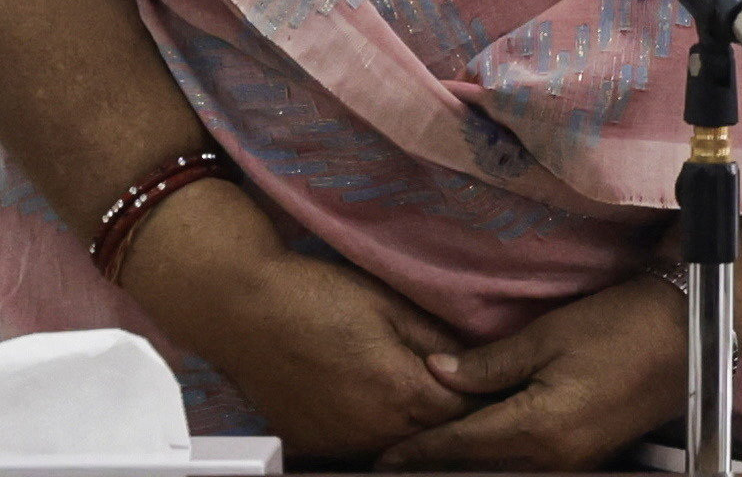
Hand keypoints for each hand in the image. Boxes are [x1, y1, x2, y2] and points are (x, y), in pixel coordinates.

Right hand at [120, 180, 472, 463]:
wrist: (241, 308)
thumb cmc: (315, 294)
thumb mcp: (386, 302)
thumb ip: (437, 338)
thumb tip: (478, 359)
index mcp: (400, 390)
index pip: (467, 412)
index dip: (486, 397)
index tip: (500, 383)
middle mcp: (374, 430)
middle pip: (435, 438)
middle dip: (454, 418)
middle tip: (464, 392)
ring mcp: (341, 444)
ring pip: (398, 447)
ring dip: (415, 428)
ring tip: (415, 395)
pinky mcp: (314, 446)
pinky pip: (360, 447)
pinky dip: (376, 433)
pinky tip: (373, 404)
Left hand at [375, 273, 686, 472]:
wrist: (683, 331)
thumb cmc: (617, 326)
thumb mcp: (547, 336)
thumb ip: (489, 363)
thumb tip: (437, 372)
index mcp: (539, 428)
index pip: (463, 446)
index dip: (420, 451)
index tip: (385, 457)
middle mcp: (556, 458)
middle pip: (482, 469)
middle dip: (439, 465)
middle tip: (398, 460)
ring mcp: (576, 460)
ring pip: (506, 471)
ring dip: (469, 464)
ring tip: (431, 456)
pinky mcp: (589, 453)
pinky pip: (531, 465)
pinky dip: (499, 458)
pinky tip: (482, 445)